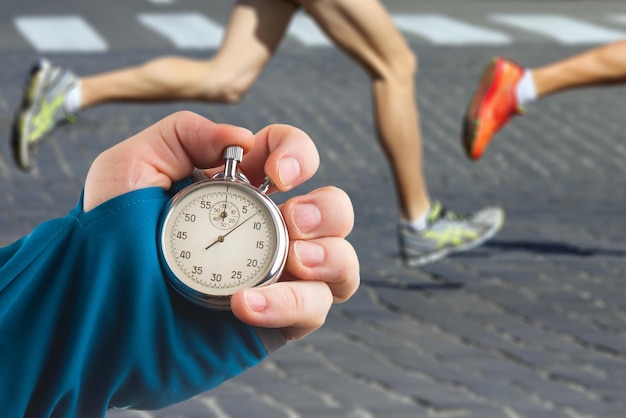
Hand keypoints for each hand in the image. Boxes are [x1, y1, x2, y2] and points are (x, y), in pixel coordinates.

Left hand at [84, 111, 359, 339]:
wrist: (92, 312)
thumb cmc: (106, 238)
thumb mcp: (131, 167)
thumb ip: (182, 133)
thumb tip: (241, 139)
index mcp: (241, 191)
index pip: (291, 157)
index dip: (297, 154)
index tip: (275, 172)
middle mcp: (267, 231)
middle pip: (333, 210)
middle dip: (327, 210)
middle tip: (294, 220)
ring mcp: (275, 276)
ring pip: (340, 263)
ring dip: (330, 256)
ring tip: (296, 259)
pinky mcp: (274, 321)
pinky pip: (312, 310)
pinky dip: (290, 304)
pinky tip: (244, 305)